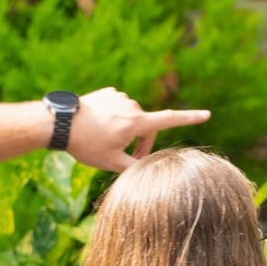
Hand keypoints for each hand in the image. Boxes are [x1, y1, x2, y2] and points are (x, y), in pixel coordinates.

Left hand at [66, 87, 209, 171]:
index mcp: (136, 122)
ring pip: (132, 118)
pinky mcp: (108, 92)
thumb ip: (134, 168)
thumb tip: (149, 172)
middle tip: (127, 159)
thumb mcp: (111, 163)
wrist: (59, 122)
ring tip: (106, 140)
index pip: (169, 120)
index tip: (207, 114)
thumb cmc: (85, 144)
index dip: (190, 118)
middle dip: (140, 144)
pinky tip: (99, 126)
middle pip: (146, 127)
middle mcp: (131, 105)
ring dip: (126, 131)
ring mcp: (119, 96)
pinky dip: (115, 119)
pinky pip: (119, 108)